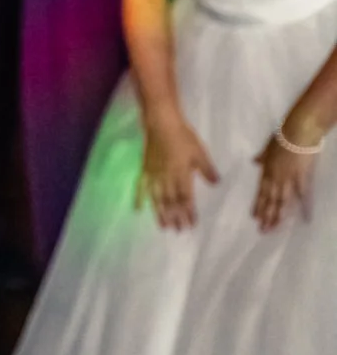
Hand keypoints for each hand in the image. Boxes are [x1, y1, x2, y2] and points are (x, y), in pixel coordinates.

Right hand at [136, 111, 217, 230]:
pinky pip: (142, 187)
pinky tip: (138, 209)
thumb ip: (207, 169)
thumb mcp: (200, 151)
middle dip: (175, 217)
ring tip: (163, 227)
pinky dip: (139, 199)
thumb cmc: (183, 136)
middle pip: (171, 202)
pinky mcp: (145, 169)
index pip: (186, 198)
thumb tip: (216, 184)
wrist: (160, 122)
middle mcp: (167, 178)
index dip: (189, 212)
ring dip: (160, 213)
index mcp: (182, 174)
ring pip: (157, 198)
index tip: (192, 225)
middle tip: (178, 231)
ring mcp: (154, 175)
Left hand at [254, 124, 320, 231]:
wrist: (298, 131)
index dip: (258, 205)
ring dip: (278, 216)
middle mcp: (276, 178)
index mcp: (267, 171)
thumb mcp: (268, 147)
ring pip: (282, 202)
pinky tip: (305, 220)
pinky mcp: (303, 178)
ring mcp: (289, 179)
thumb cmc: (283, 136)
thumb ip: (261, 157)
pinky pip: (303, 197)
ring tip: (274, 229)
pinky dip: (304, 208)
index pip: (261, 192)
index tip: (254, 217)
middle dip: (266, 216)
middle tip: (262, 230)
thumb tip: (254, 161)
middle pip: (270, 200)